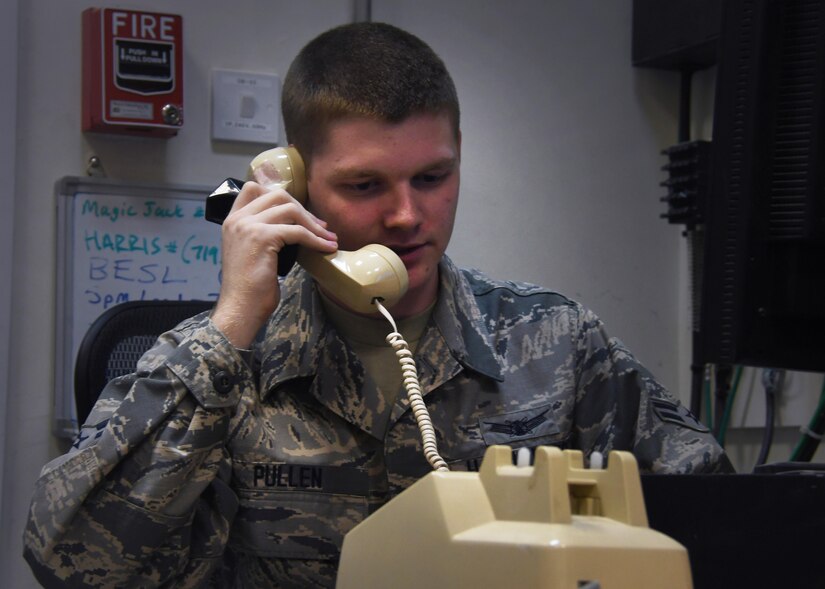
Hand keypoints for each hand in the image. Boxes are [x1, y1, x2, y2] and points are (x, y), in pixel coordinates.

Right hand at [211, 180, 336, 347]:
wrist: (240, 308)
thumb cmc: (249, 289)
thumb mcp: (252, 253)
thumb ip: (263, 234)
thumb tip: (293, 227)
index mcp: (232, 221)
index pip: (254, 188)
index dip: (280, 195)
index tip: (299, 211)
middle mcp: (237, 219)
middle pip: (277, 195)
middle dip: (303, 209)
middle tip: (320, 227)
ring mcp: (248, 226)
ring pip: (289, 209)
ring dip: (313, 224)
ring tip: (328, 238)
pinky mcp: (262, 238)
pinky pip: (297, 231)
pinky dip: (315, 239)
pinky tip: (326, 248)